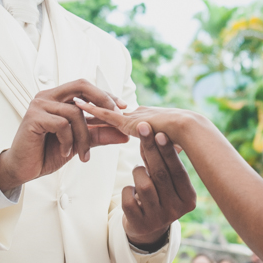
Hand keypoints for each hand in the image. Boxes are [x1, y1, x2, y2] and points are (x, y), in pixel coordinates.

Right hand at [0, 79, 129, 191]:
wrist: (23, 169)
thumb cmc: (47, 153)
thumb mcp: (79, 143)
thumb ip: (99, 135)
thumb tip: (124, 134)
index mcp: (58, 98)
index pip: (86, 87)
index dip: (105, 94)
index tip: (123, 107)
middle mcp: (48, 96)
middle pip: (81, 86)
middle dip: (102, 99)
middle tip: (116, 116)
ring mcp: (40, 105)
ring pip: (75, 112)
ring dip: (85, 136)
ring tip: (84, 155)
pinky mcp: (34, 117)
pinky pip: (63, 125)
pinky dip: (69, 141)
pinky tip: (67, 152)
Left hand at [74, 103, 191, 146]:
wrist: (190, 130)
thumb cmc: (184, 140)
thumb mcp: (166, 148)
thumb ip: (157, 151)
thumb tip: (157, 162)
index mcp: (144, 124)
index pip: (121, 122)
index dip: (107, 121)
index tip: (95, 119)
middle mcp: (137, 116)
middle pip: (110, 114)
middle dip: (95, 110)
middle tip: (78, 104)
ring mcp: (133, 117)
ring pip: (105, 111)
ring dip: (90, 107)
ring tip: (73, 100)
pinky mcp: (130, 120)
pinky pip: (106, 113)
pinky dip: (92, 108)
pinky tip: (78, 104)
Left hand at [110, 117, 196, 247]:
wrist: (147, 229)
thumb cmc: (160, 196)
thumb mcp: (167, 182)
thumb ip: (163, 162)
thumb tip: (158, 134)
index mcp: (188, 199)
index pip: (178, 171)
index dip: (168, 151)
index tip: (160, 132)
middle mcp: (176, 211)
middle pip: (160, 175)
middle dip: (150, 148)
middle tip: (142, 127)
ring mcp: (158, 219)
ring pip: (143, 185)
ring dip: (138, 172)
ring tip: (139, 172)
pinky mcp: (140, 225)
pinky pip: (128, 199)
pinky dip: (127, 190)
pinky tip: (132, 191)